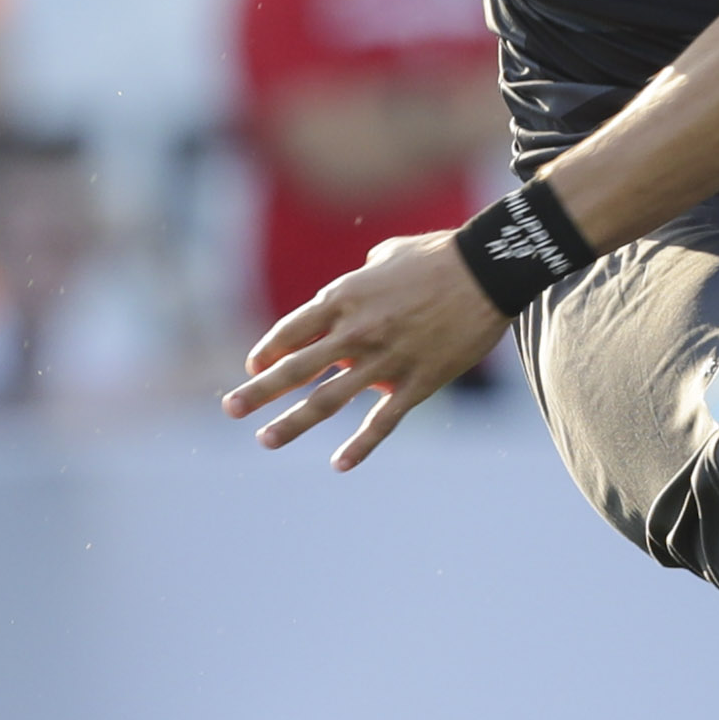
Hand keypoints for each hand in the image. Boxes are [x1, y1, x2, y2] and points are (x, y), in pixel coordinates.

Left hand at [220, 232, 502, 471]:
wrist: (488, 269)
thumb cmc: (438, 255)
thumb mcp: (387, 254)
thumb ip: (364, 273)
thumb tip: (361, 273)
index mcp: (344, 297)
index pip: (291, 331)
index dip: (267, 351)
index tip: (252, 367)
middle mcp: (355, 331)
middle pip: (296, 368)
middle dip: (258, 391)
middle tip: (230, 409)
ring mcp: (384, 360)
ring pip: (328, 400)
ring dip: (293, 423)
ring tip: (265, 440)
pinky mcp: (417, 382)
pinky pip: (382, 422)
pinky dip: (360, 446)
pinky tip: (339, 465)